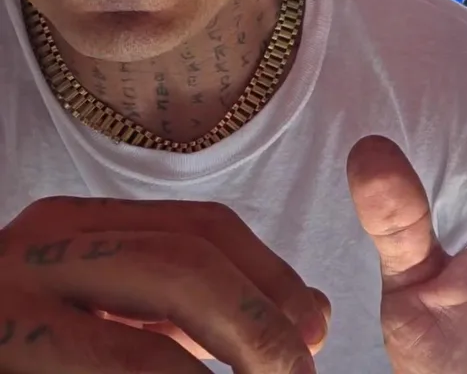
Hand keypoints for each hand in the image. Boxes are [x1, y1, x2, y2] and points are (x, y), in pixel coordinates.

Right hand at [0, 198, 328, 372]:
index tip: (318, 328)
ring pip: (139, 353)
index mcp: (74, 226)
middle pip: (183, 269)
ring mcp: (1, 315)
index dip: (275, 277)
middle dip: (261, 324)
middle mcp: (33, 255)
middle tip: (302, 373)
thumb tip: (314, 315)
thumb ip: (201, 313)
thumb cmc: (46, 349)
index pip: (202, 229)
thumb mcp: (122, 318)